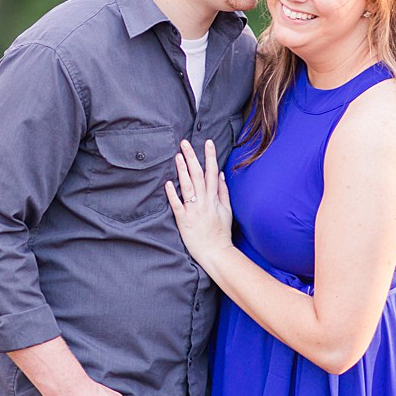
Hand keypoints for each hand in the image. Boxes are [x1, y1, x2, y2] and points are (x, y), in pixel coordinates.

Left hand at [165, 139, 234, 270]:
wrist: (216, 253)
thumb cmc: (221, 232)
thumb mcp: (227, 211)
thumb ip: (223, 192)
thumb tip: (221, 174)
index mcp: (214, 199)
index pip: (213, 173)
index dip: (210, 156)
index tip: (207, 142)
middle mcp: (204, 202)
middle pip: (198, 175)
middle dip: (192, 157)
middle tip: (185, 142)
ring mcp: (194, 210)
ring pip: (188, 187)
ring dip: (182, 170)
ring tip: (177, 156)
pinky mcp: (184, 220)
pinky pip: (177, 205)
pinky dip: (173, 194)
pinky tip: (168, 183)